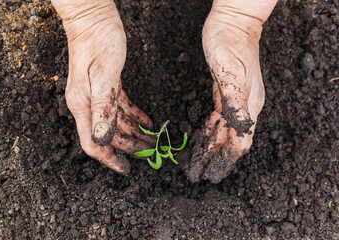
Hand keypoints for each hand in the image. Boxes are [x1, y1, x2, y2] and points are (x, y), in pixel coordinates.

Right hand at [51, 0, 153, 173]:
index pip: (93, 143)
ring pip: (117, 123)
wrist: (94, 19)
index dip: (110, 159)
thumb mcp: (104, 76)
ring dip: (135, 133)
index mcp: (83, 106)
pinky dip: (135, 116)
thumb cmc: (98, 43)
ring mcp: (97, 96)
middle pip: (109, 135)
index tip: (127, 169)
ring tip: (154, 140)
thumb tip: (102, 139)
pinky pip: (122, 108)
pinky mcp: (108, 86)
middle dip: (129, 147)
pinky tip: (147, 121)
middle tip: (151, 153)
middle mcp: (88, 105)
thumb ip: (103, 108)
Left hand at [186, 0, 276, 182]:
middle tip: (196, 174)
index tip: (212, 176)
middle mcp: (243, 107)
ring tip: (195, 163)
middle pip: (228, 141)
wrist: (231, 24)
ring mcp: (234, 101)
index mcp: (249, 106)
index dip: (226, 161)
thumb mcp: (232, 74)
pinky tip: (199, 140)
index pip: (239, 143)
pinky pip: (215, 119)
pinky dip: (207, 132)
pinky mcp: (223, 94)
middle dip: (213, 159)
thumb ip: (236, 103)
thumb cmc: (232, 44)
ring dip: (208, 149)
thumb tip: (242, 129)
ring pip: (220, 132)